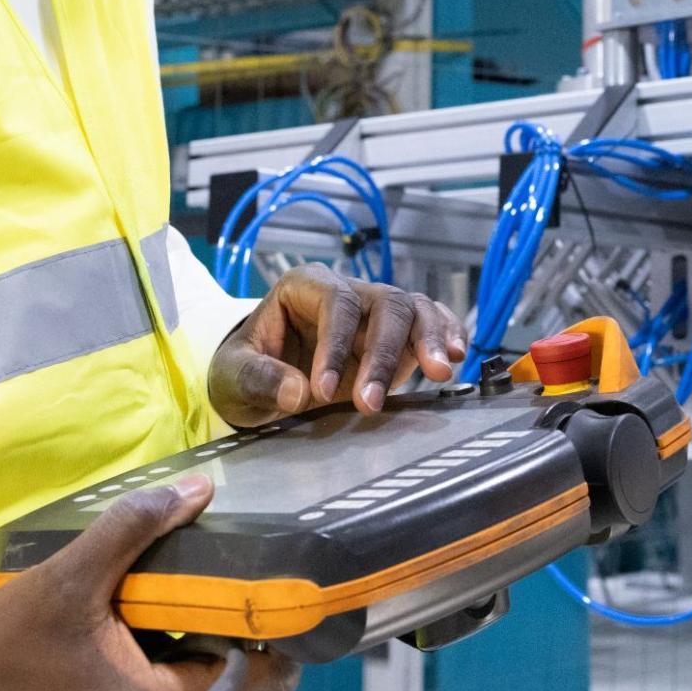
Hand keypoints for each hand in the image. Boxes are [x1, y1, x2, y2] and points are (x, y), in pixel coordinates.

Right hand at [0, 475, 297, 690]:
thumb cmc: (6, 650)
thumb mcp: (70, 580)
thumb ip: (133, 531)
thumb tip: (199, 490)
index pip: (258, 675)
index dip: (279, 629)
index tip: (289, 578)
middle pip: (227, 666)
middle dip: (234, 612)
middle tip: (244, 550)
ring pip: (191, 666)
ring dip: (197, 619)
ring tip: (202, 558)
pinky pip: (158, 670)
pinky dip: (165, 633)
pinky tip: (152, 589)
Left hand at [210, 266, 466, 426]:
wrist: (260, 380)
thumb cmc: (244, 369)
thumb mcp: (233, 374)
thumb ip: (259, 379)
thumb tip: (297, 393)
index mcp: (304, 286)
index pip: (333, 302)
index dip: (334, 344)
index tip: (322, 392)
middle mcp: (346, 292)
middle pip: (383, 304)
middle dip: (383, 353)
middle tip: (371, 403)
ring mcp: (374, 313)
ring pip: (413, 309)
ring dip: (429, 340)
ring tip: (441, 371)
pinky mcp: (396, 336)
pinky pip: (430, 322)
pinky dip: (447, 335)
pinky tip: (458, 356)